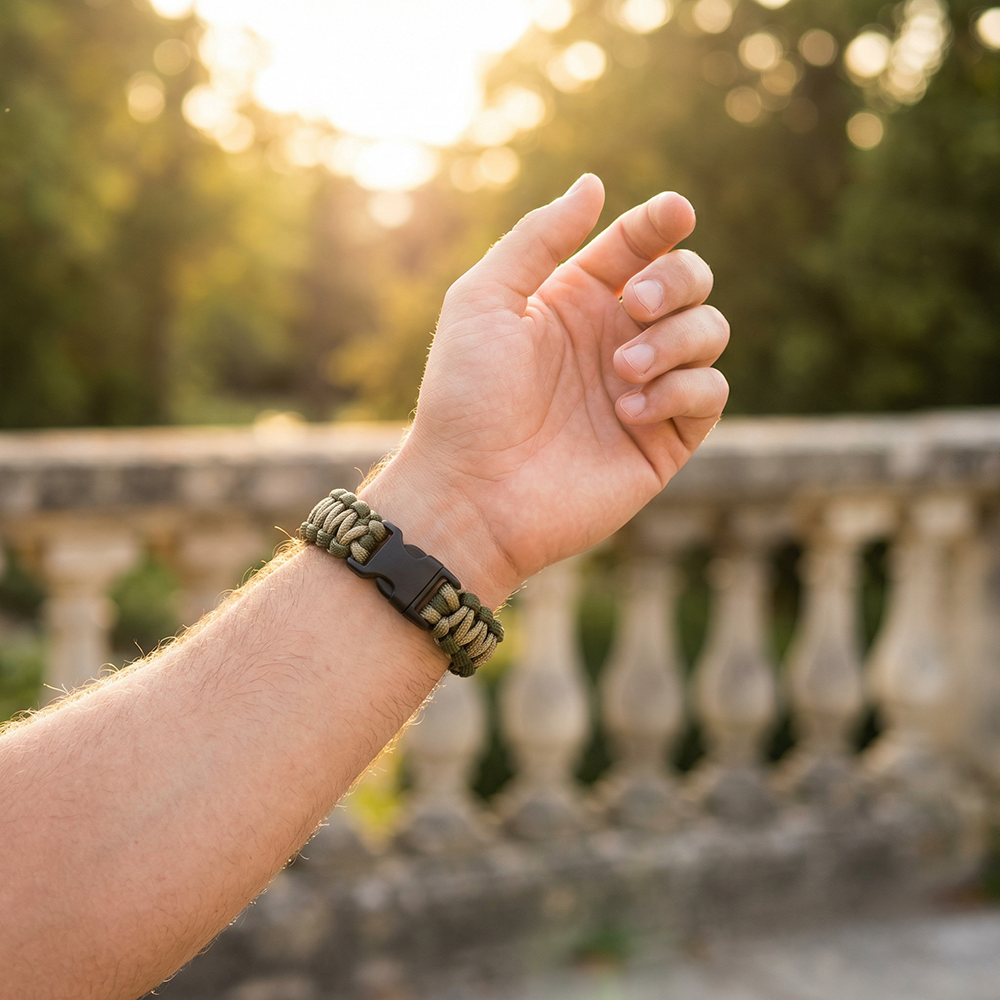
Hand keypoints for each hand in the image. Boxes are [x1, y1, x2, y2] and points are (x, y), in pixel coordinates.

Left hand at [363, 174, 728, 606]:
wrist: (471, 493)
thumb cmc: (465, 398)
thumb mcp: (484, 299)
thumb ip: (539, 238)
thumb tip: (594, 184)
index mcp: (574, 302)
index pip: (638, 246)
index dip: (661, 222)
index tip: (674, 213)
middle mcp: (615, 339)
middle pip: (689, 281)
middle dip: (676, 279)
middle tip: (634, 305)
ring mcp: (644, 390)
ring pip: (710, 332)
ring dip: (676, 338)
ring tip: (621, 369)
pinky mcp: (663, 441)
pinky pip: (710, 394)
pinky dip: (682, 389)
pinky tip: (629, 409)